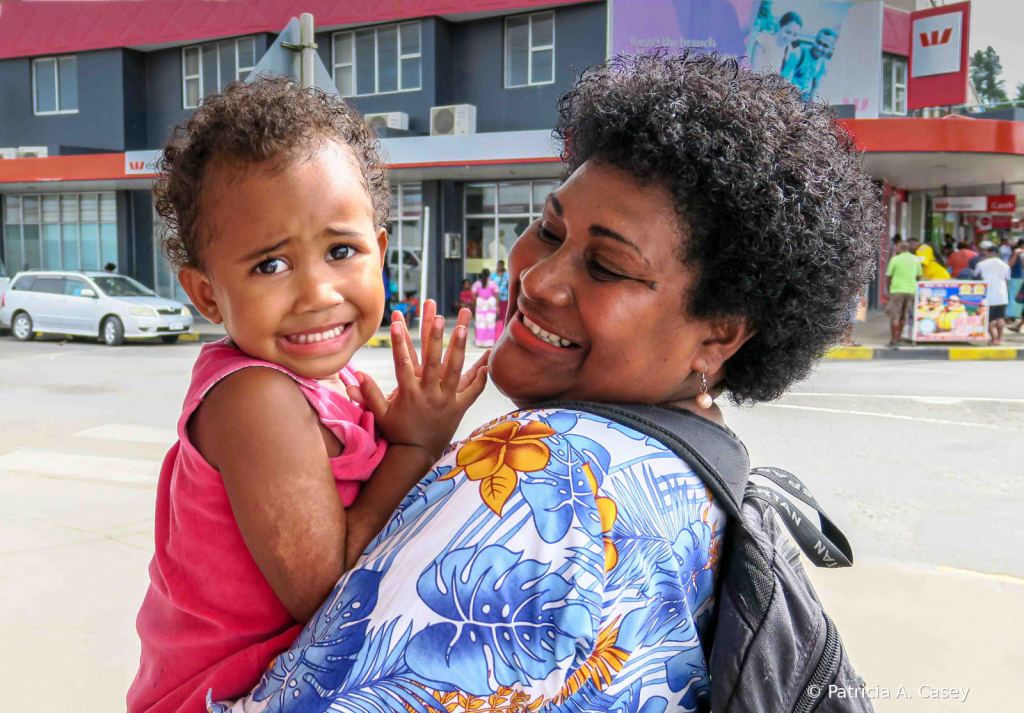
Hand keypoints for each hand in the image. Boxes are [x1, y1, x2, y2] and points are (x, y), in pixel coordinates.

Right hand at [348, 306, 488, 459]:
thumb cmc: (397, 431)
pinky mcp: (459, 408)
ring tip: (463, 328)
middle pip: (432, 361)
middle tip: (438, 316)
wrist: (416, 454)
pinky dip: (480, 378)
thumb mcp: (381, 413)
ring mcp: (446, 400)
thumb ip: (369, 393)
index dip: (399, 342)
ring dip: (459, 348)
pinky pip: (473, 392)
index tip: (396, 321)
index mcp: (409, 393)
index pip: (402, 363)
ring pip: (455, 370)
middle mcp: (429, 394)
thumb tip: (356, 375)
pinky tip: (486, 360)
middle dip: (435, 337)